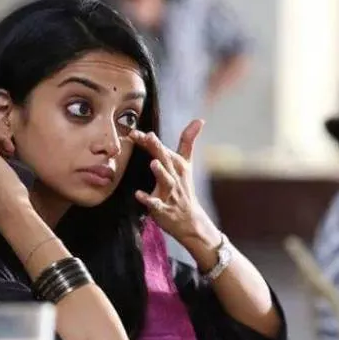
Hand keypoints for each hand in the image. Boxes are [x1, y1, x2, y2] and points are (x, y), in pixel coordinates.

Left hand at [129, 120, 219, 246]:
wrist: (191, 220)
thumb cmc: (185, 189)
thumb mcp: (187, 164)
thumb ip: (188, 141)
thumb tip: (200, 119)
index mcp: (178, 165)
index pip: (163, 150)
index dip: (151, 141)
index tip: (138, 131)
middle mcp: (174, 177)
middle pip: (166, 161)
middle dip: (158, 149)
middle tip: (149, 137)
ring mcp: (170, 193)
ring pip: (166, 181)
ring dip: (160, 172)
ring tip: (153, 163)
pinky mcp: (165, 209)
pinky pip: (156, 204)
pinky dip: (148, 200)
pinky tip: (138, 195)